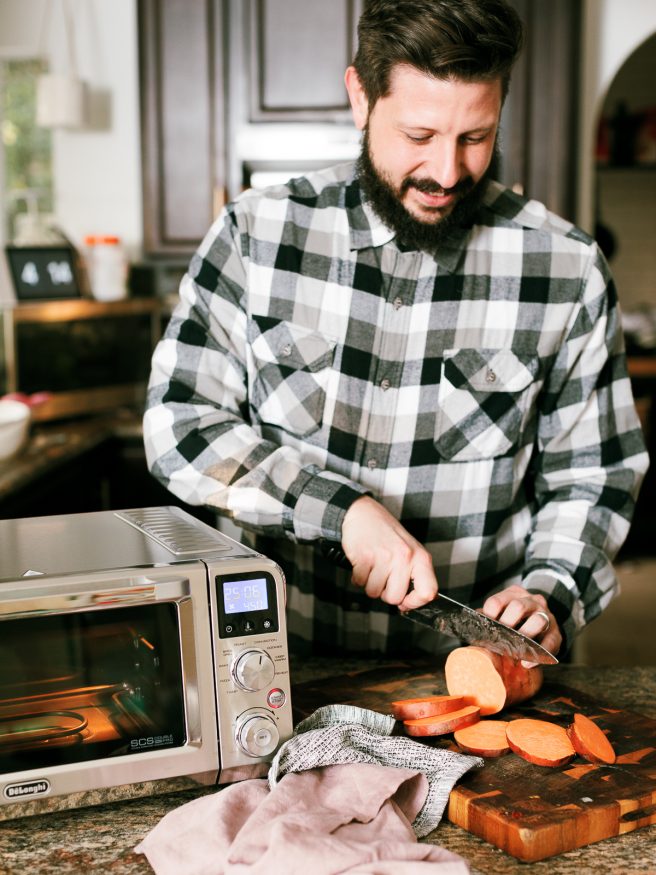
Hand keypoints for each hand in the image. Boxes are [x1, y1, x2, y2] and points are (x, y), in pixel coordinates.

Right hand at [341, 496, 436, 610]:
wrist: (363, 513)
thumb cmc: (386, 534)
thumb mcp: (410, 550)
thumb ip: (415, 574)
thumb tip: (411, 602)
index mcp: (421, 557)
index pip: (428, 592)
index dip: (415, 603)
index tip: (405, 603)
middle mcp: (405, 557)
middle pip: (395, 598)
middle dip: (385, 593)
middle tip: (383, 578)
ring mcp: (385, 556)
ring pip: (374, 592)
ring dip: (369, 583)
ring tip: (373, 566)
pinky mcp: (365, 556)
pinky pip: (359, 582)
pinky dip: (358, 576)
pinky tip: (363, 562)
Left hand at [481, 584, 561, 663]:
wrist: (544, 620)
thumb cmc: (517, 618)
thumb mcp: (503, 611)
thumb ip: (490, 617)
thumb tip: (473, 627)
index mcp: (514, 594)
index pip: (497, 601)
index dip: (489, 616)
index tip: (485, 629)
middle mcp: (531, 601)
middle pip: (518, 607)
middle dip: (507, 624)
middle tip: (500, 638)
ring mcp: (546, 615)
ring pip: (538, 620)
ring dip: (525, 636)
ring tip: (515, 651)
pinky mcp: (557, 632)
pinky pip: (551, 641)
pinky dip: (539, 652)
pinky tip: (527, 663)